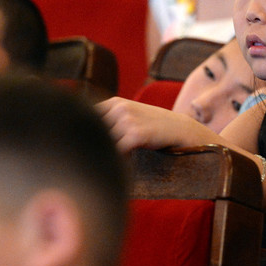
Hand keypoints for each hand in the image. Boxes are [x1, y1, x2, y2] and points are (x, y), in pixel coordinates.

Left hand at [96, 97, 214, 153]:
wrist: (181, 130)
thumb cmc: (154, 126)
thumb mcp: (131, 115)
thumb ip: (110, 120)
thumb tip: (84, 136)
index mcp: (115, 103)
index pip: (88, 119)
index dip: (88, 134)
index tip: (91, 145)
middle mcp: (119, 109)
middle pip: (95, 133)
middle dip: (98, 146)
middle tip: (102, 157)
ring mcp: (127, 121)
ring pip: (106, 144)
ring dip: (110, 154)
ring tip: (120, 160)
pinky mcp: (135, 135)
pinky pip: (117, 152)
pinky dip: (120, 160)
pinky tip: (128, 162)